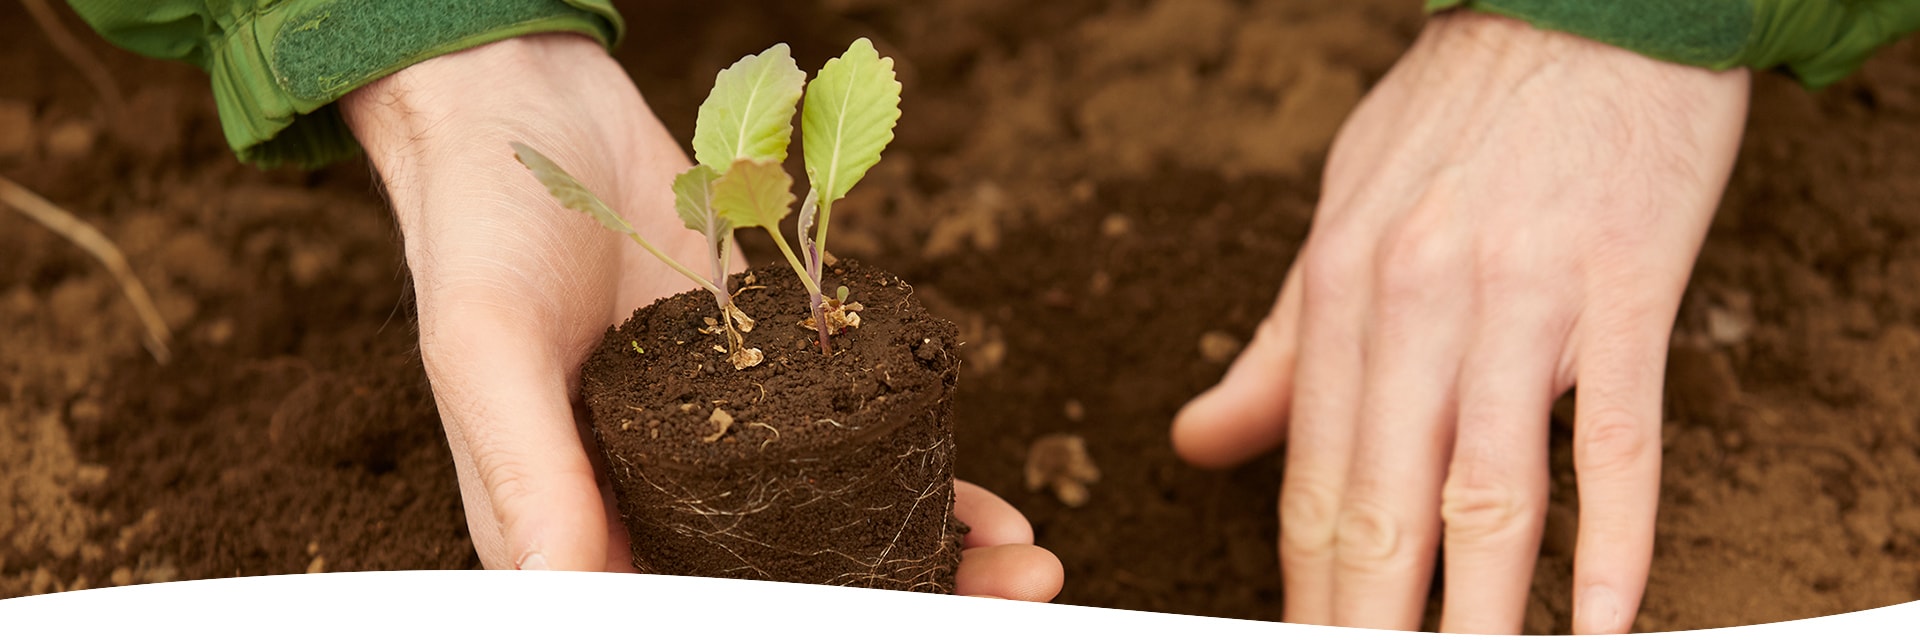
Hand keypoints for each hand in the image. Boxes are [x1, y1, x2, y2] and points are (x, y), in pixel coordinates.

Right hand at [342, 34, 1060, 599]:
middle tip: (996, 608)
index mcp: (574, 526)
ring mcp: (728, 445)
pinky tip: (992, 509)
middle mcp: (658, 501)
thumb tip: (563, 589)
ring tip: (1020, 568)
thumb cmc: (481, 232)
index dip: (780, 631)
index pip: (682, 610)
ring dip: (930, 559)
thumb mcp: (486, 348)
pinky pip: (856, 442)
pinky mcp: (778, 379)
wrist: (538, 114)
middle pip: (781, 590)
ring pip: (834, 529)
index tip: (872, 633)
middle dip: (888, 607)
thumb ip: (528, 471)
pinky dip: (927, 479)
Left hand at [1172, 12, 1747, 632]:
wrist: (1585, 10)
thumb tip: (1200, 443)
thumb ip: (1279, 347)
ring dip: (1476, 613)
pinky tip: (1599, 620)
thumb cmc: (1457, 118)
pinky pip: (1619, 440)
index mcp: (1345, 289)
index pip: (1313, 475)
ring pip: (1490, 491)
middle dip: (1366, 621)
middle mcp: (1423, 302)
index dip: (1302, 584)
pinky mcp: (1627, 294)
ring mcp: (1527, 302)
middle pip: (1385, 501)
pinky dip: (1612, 539)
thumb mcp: (1341, 214)